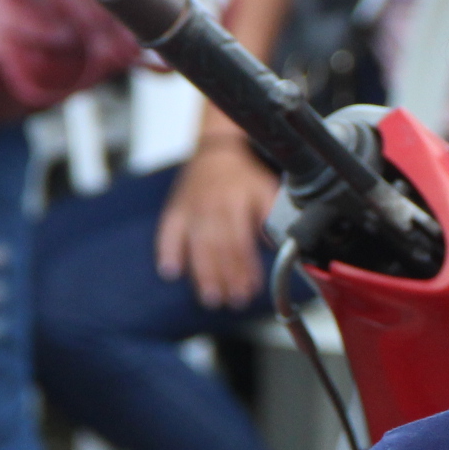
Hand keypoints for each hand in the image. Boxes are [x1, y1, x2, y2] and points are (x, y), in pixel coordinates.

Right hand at [156, 139, 280, 308]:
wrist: (218, 148)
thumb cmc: (244, 175)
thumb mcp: (266, 189)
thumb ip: (271, 217)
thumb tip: (281, 244)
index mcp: (235, 201)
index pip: (241, 240)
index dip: (246, 267)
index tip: (252, 288)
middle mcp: (211, 205)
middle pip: (218, 247)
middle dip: (226, 277)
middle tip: (232, 301)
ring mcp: (191, 208)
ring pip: (196, 244)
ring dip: (202, 274)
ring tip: (210, 297)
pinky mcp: (176, 210)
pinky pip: (167, 231)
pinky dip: (167, 251)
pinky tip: (170, 271)